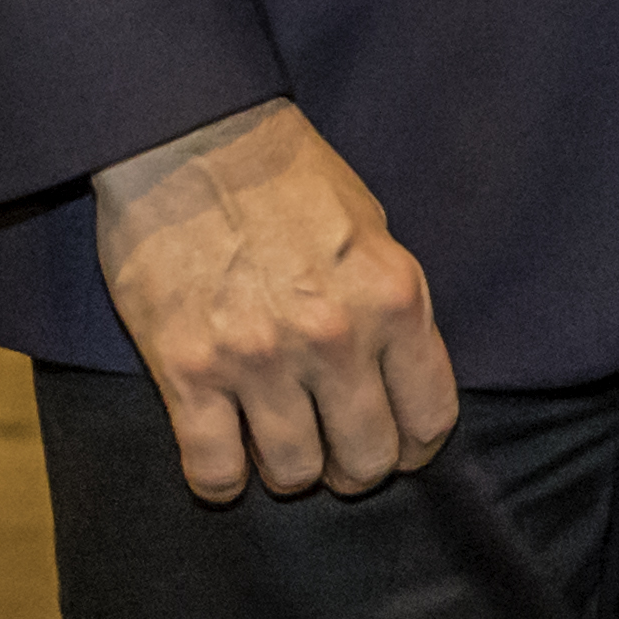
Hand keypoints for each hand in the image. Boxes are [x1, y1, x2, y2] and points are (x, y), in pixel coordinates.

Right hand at [89, 98, 456, 503]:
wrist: (193, 139)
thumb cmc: (288, 179)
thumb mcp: (374, 232)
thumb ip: (391, 308)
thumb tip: (398, 378)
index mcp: (393, 300)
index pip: (430, 417)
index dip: (416, 447)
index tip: (398, 446)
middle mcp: (334, 337)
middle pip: (366, 458)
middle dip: (355, 469)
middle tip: (335, 454)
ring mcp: (259, 358)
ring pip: (293, 473)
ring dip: (289, 472)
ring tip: (277, 448)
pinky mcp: (188, 371)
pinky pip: (213, 469)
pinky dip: (220, 478)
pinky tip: (223, 455)